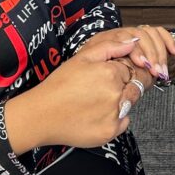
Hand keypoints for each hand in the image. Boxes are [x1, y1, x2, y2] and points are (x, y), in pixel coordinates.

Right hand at [4, 37, 139, 151]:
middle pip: (131, 87)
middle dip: (119, 88)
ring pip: (128, 105)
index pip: (128, 70)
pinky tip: (94, 116)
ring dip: (117, 104)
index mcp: (110, 73)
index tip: (99, 79)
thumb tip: (133, 42)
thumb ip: (110, 47)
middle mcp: (116, 94)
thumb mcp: (82, 58)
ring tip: (93, 104)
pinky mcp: (110, 132)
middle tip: (96, 92)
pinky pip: (123, 122)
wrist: (41, 115)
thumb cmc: (59, 86)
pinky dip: (113, 120)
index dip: (114, 74)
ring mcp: (114, 114)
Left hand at [77, 26, 174, 83]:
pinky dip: (169, 41)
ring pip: (152, 33)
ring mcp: (134, 33)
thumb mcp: (95, 71)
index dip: (137, 51)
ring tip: (162, 70)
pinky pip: (160, 33)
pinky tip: (174, 52)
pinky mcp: (146, 37)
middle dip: (152, 54)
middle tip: (157, 72)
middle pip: (141, 35)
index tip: (144, 65)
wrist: (100, 73)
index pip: (124, 37)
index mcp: (105, 39)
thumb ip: (105, 63)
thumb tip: (126, 58)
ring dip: (160, 52)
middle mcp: (120, 33)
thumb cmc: (95, 77)